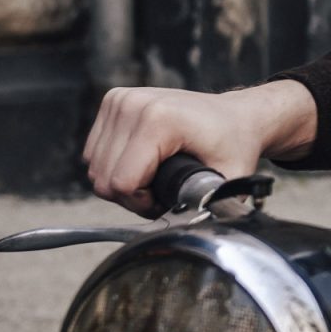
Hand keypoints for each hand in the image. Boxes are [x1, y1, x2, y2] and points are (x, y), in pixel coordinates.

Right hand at [83, 81, 317, 215]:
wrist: (236, 115)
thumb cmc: (234, 145)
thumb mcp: (230, 178)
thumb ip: (210, 206)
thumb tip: (193, 232)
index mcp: (159, 120)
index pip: (122, 183)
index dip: (143, 203)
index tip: (168, 198)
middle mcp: (134, 104)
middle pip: (104, 178)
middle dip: (132, 195)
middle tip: (163, 190)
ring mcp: (121, 99)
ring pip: (95, 167)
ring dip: (121, 181)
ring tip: (155, 176)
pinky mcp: (114, 100)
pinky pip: (94, 152)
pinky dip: (114, 164)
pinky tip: (142, 161)